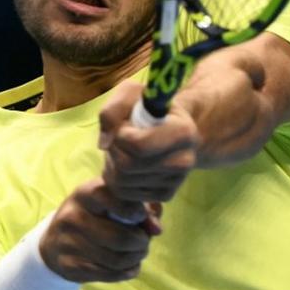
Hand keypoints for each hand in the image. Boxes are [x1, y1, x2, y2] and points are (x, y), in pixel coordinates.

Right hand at [39, 178, 160, 282]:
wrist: (53, 241)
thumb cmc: (93, 215)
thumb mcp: (111, 202)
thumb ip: (141, 208)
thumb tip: (157, 228)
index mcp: (86, 192)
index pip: (117, 199)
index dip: (137, 211)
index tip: (140, 217)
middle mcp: (73, 216)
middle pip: (120, 237)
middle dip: (141, 242)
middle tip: (144, 241)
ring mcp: (69, 242)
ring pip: (116, 259)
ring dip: (136, 258)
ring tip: (139, 253)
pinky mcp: (70, 266)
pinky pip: (109, 274)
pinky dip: (127, 272)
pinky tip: (130, 266)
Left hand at [99, 81, 198, 201]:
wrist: (168, 125)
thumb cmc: (147, 107)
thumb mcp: (129, 94)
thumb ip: (112, 111)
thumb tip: (103, 144)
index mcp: (183, 132)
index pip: (140, 146)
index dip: (120, 136)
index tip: (123, 126)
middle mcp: (185, 160)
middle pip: (128, 166)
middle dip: (113, 151)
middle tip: (117, 139)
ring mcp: (177, 181)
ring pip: (123, 183)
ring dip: (112, 165)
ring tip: (121, 150)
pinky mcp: (166, 195)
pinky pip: (126, 195)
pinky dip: (117, 180)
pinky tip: (126, 165)